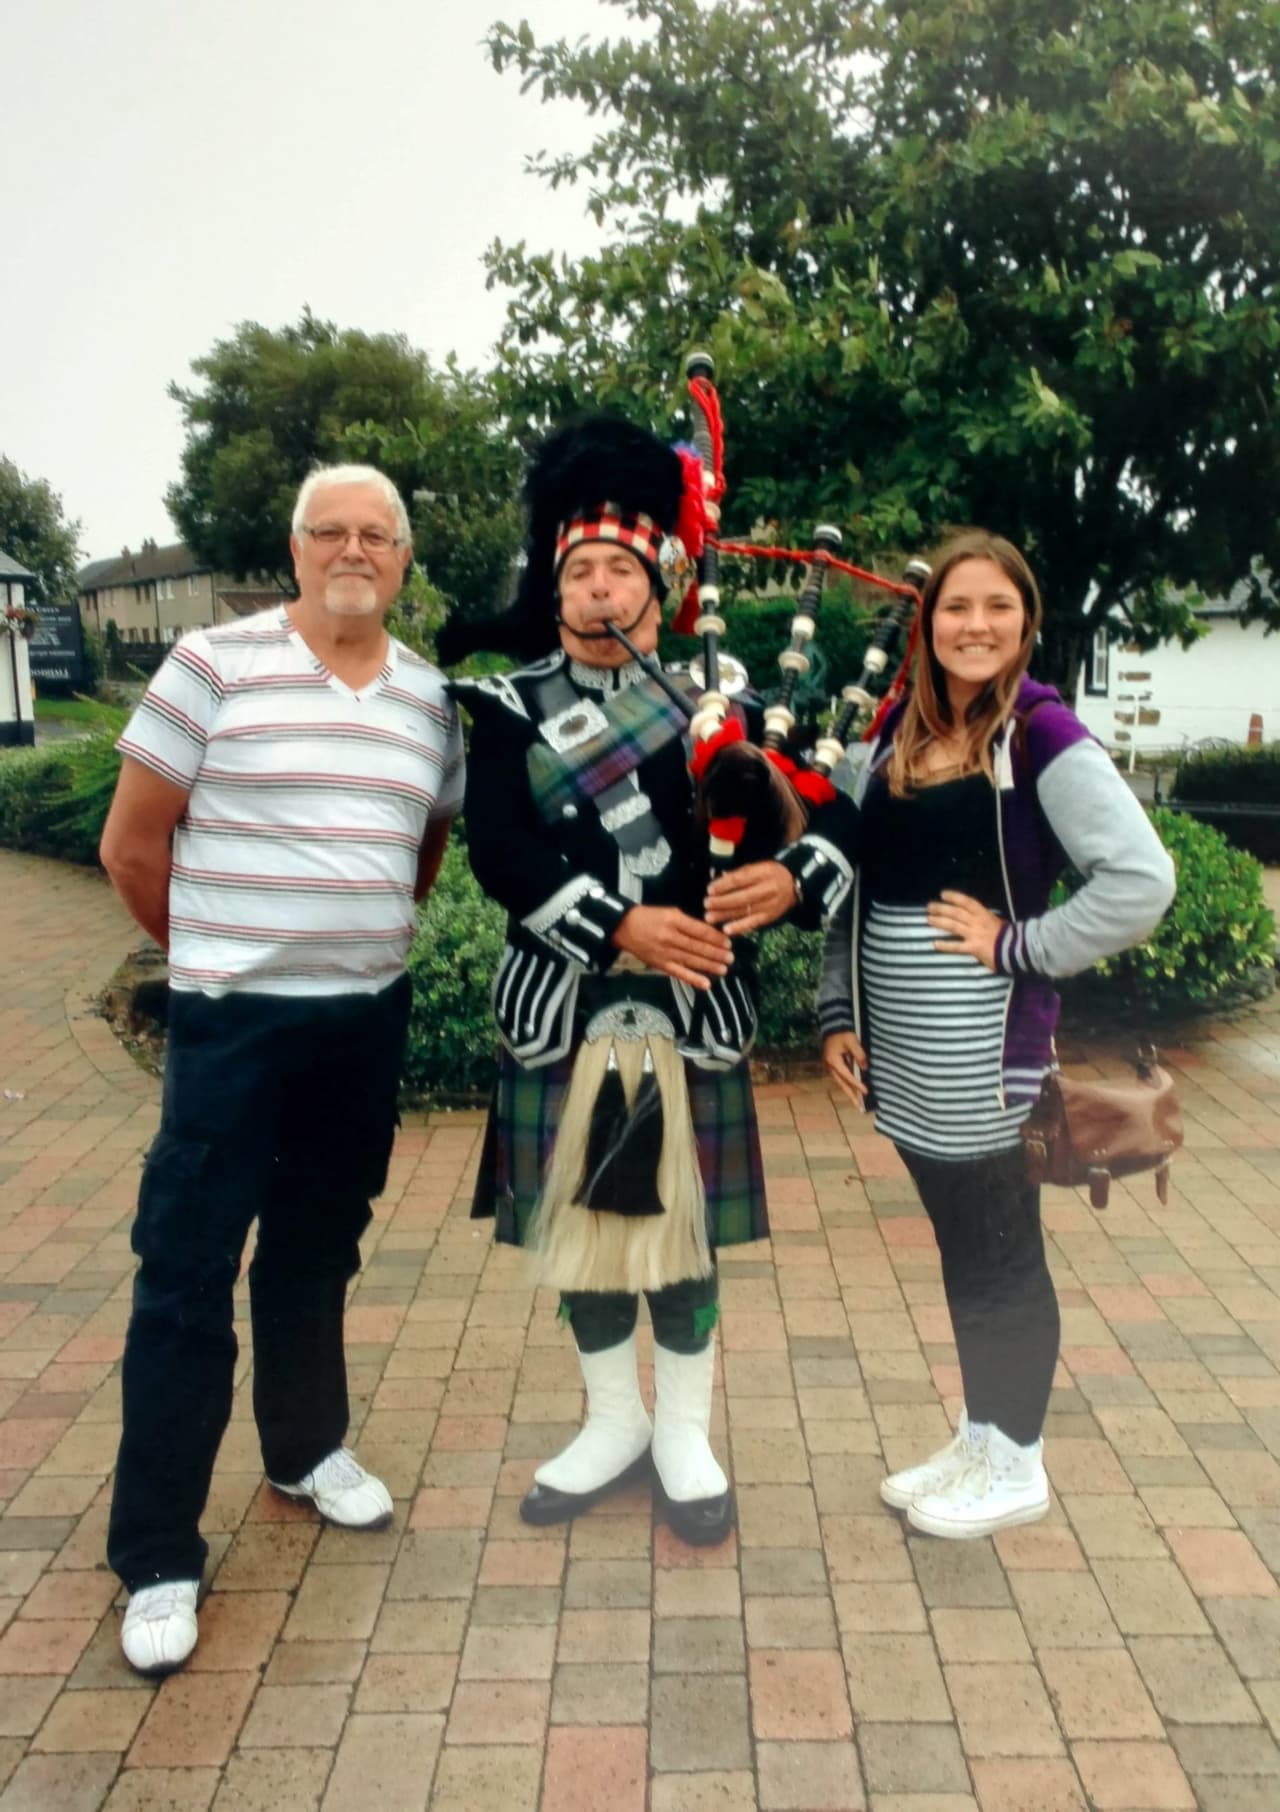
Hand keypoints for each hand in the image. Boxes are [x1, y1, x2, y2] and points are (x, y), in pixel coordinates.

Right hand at [613, 905, 732, 990]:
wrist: (624, 927)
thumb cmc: (648, 917)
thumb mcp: (669, 912)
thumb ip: (688, 922)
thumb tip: (709, 933)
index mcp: (674, 920)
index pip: (700, 931)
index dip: (716, 938)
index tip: (727, 942)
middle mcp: (670, 937)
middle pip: (698, 947)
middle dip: (717, 953)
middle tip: (730, 957)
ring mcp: (665, 953)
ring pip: (692, 960)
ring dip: (710, 966)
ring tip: (724, 969)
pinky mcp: (660, 964)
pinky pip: (679, 973)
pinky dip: (693, 979)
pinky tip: (706, 984)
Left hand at [704, 861, 797, 934]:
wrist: (794, 884)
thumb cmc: (769, 873)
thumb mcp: (757, 866)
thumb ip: (739, 873)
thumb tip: (717, 879)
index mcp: (763, 873)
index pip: (740, 879)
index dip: (723, 885)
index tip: (709, 890)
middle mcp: (768, 889)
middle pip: (742, 897)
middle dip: (722, 902)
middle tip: (706, 904)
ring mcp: (770, 905)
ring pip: (745, 911)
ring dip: (725, 915)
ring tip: (710, 917)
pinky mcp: (770, 917)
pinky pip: (753, 923)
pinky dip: (739, 927)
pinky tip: (726, 930)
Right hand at [822, 1030, 867, 1108]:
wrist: (833, 1026)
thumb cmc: (843, 1033)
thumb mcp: (852, 1041)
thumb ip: (859, 1054)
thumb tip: (865, 1068)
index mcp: (833, 1061)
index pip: (848, 1076)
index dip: (857, 1084)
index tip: (866, 1092)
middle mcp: (830, 1066)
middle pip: (842, 1084)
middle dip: (851, 1096)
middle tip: (859, 1107)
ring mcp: (830, 1067)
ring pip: (840, 1083)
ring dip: (849, 1092)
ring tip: (856, 1103)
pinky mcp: (832, 1066)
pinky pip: (840, 1079)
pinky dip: (847, 1085)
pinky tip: (852, 1091)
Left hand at [926, 889, 1003, 971]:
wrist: (1017, 950)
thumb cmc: (1009, 937)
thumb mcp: (997, 923)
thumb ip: (985, 920)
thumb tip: (974, 918)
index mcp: (984, 914)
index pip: (967, 902)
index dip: (954, 897)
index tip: (943, 894)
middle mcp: (977, 922)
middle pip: (956, 912)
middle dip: (942, 908)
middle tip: (929, 906)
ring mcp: (975, 934)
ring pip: (953, 925)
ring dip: (940, 922)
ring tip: (928, 919)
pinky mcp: (974, 948)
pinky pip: (957, 946)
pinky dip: (945, 945)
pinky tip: (935, 944)